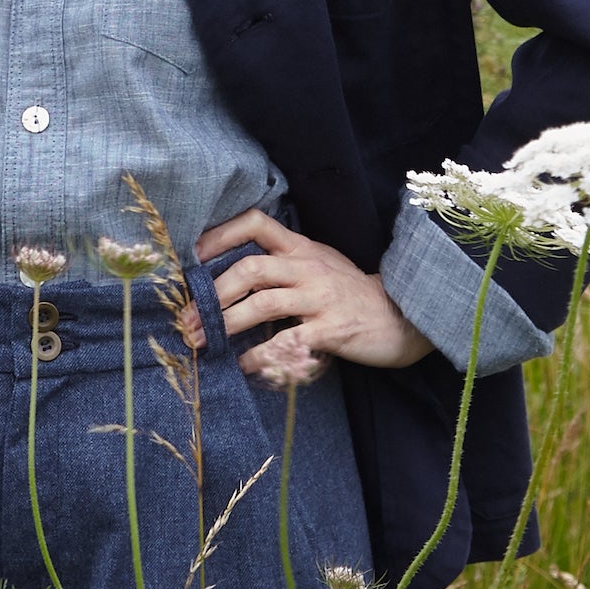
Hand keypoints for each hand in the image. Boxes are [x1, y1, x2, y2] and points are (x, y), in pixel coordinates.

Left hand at [191, 211, 429, 374]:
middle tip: (188, 319)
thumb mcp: (319, 264)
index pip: (256, 223)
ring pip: (264, 303)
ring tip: (205, 342)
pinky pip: (288, 341)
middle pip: (250, 268)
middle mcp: (308, 266)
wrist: (401, 316)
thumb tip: (233, 273)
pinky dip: (261, 355)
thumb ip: (283, 263)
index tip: (193, 254)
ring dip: (227, 324)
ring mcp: (320, 297)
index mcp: (301, 247)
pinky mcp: (331, 329)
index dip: (221, 235)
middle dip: (213, 294)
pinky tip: (245, 364)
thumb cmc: (350, 292)